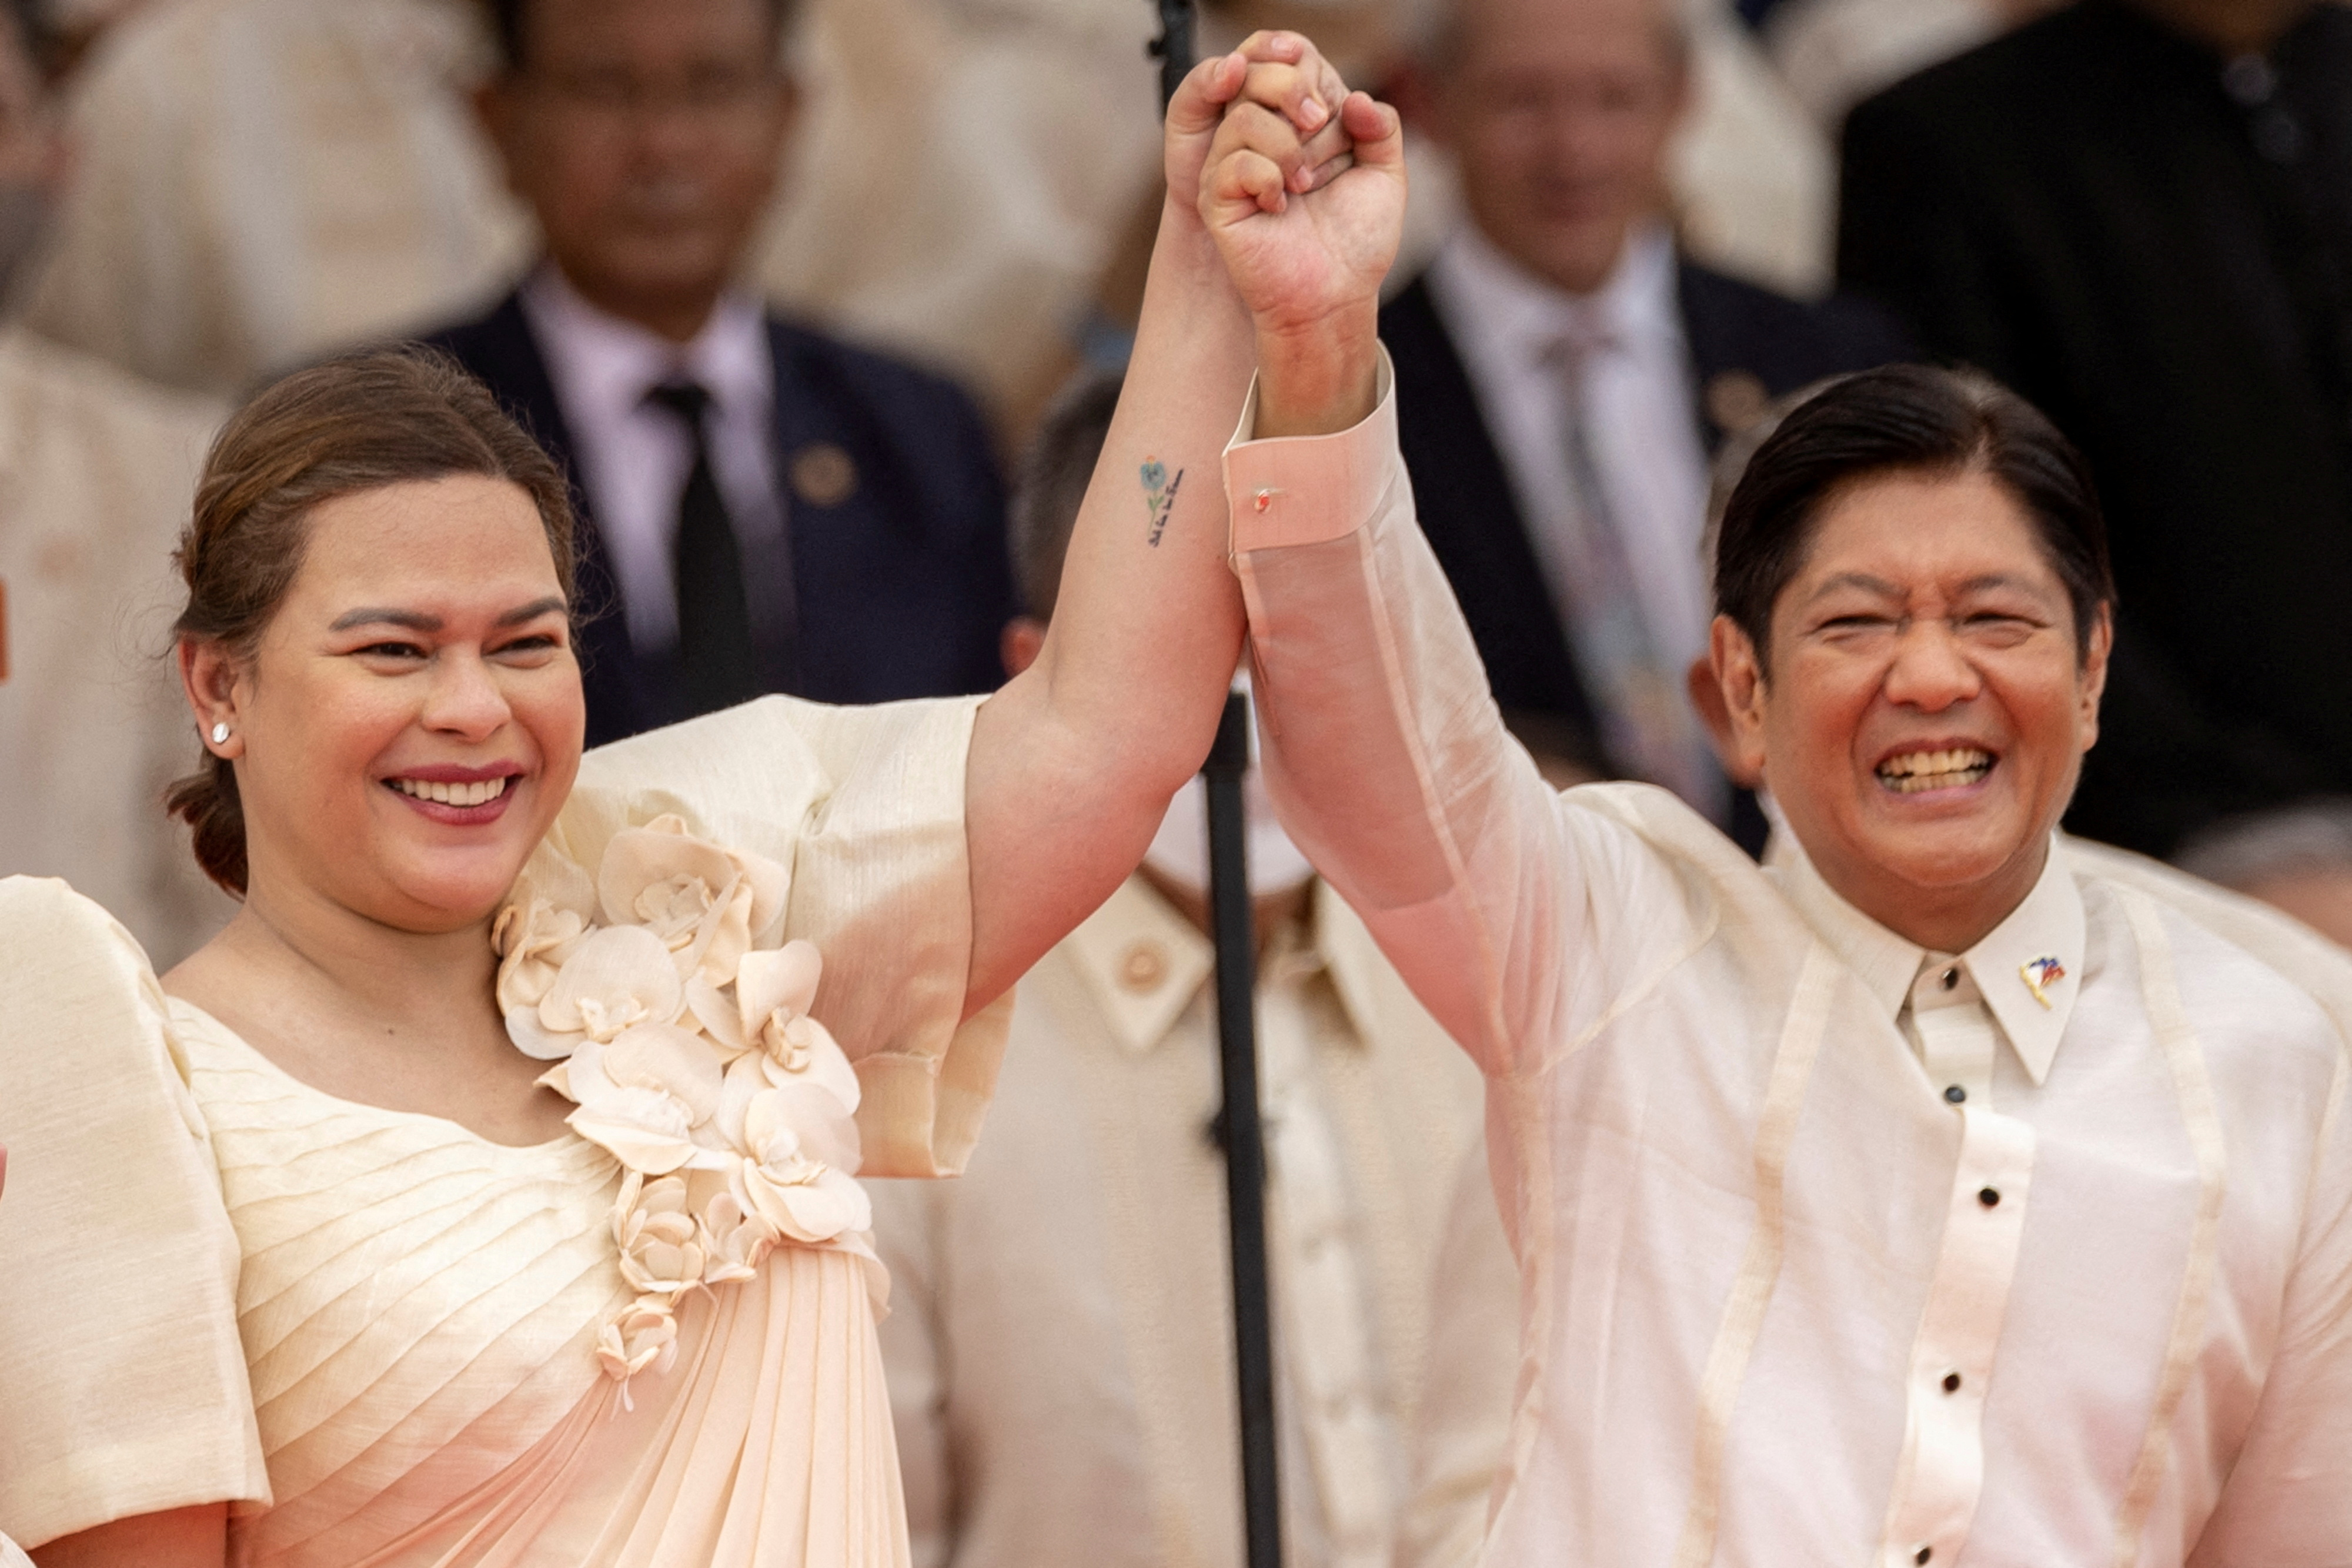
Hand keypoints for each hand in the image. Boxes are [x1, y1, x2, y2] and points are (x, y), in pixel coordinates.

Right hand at [1199, 80, 1404, 434]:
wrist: (1336, 296)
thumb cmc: (1358, 243)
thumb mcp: (1385, 176)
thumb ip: (1381, 128)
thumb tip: (1356, 97)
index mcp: (1298, 124)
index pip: (1288, 64)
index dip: (1310, 75)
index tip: (1338, 113)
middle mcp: (1261, 138)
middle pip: (1257, 75)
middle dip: (1296, 96)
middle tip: (1322, 128)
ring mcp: (1234, 167)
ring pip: (1244, 117)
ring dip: (1286, 146)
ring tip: (1306, 184)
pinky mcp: (1217, 199)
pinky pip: (1232, 163)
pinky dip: (1266, 177)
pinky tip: (1282, 205)